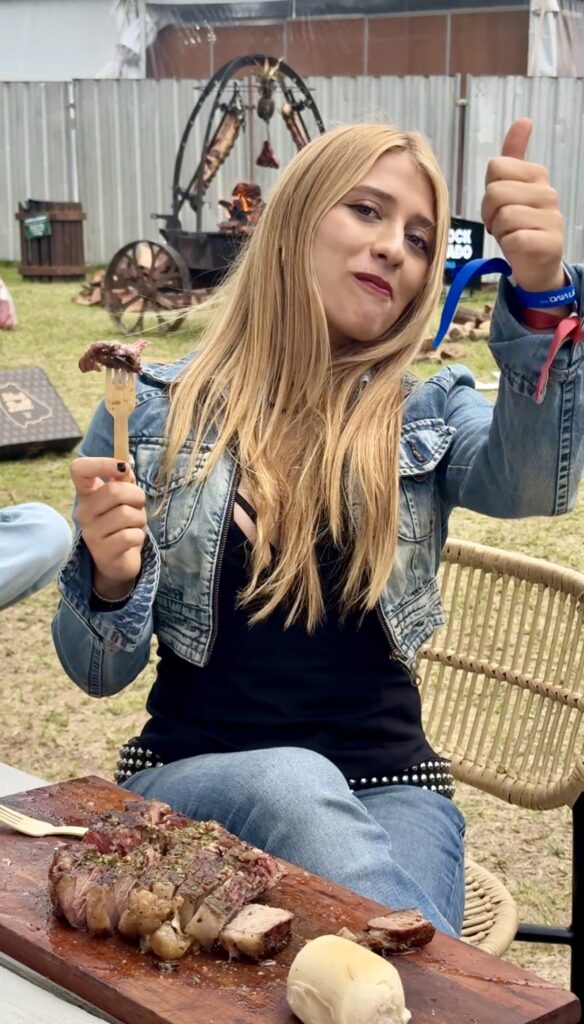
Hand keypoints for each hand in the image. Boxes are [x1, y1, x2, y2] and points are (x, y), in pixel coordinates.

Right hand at [71, 457, 146, 597]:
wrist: (117, 561)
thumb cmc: (122, 524)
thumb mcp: (124, 499)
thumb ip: (124, 481)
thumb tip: (125, 466)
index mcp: (86, 494)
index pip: (79, 469)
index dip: (101, 463)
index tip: (122, 468)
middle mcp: (83, 512)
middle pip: (114, 491)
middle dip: (137, 496)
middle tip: (138, 505)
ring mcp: (90, 533)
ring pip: (126, 514)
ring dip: (140, 519)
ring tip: (135, 525)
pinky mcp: (102, 552)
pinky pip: (130, 536)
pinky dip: (139, 537)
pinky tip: (132, 541)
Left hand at [481, 118, 564, 292]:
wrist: (537, 264)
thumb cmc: (519, 224)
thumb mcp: (512, 188)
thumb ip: (513, 155)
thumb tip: (523, 120)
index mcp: (537, 174)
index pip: (495, 167)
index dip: (487, 190)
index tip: (497, 206)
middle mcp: (548, 192)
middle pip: (495, 191)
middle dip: (489, 213)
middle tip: (500, 225)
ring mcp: (552, 218)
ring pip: (503, 216)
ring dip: (498, 231)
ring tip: (510, 236)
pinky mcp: (549, 243)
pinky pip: (513, 238)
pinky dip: (508, 246)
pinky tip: (517, 248)